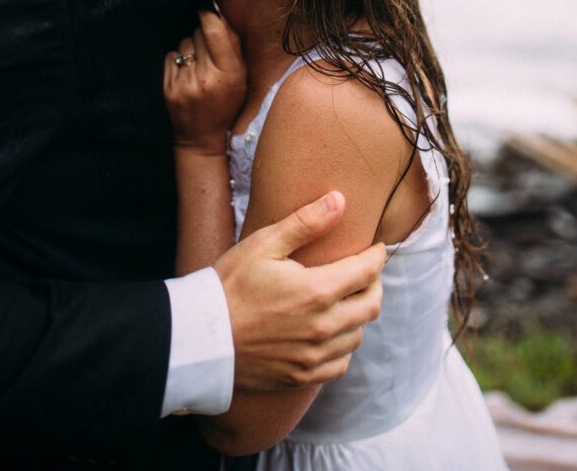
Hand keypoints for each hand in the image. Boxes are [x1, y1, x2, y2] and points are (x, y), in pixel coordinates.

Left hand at [164, 11, 246, 155]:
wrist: (201, 138)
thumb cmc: (226, 103)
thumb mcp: (241, 77)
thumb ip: (234, 46)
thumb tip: (221, 14)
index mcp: (230, 73)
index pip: (214, 31)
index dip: (208, 15)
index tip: (206, 10)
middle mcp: (207, 78)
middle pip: (198, 34)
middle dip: (202, 35)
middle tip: (208, 49)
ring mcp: (186, 84)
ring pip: (184, 44)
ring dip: (190, 48)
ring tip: (198, 65)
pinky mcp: (169, 89)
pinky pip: (171, 56)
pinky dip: (178, 60)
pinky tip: (186, 73)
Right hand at [214, 191, 385, 389]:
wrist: (200, 337)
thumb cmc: (230, 284)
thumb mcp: (264, 244)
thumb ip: (306, 222)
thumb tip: (339, 200)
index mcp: (317, 291)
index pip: (368, 272)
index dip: (376, 256)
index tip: (375, 247)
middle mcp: (323, 327)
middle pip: (372, 305)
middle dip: (374, 283)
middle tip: (364, 271)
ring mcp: (314, 356)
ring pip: (359, 334)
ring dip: (359, 314)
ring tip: (346, 298)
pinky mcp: (302, 376)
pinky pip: (341, 363)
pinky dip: (344, 345)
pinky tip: (331, 331)